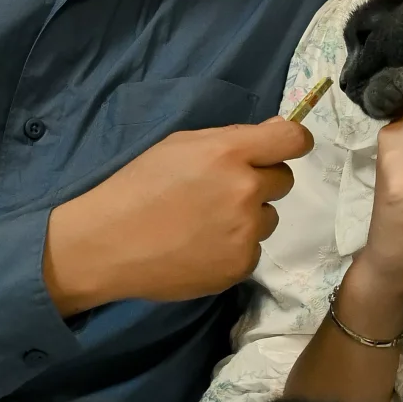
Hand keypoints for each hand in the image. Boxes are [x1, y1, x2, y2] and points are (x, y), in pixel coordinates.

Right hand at [43, 117, 312, 314]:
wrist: (108, 244)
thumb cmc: (138, 186)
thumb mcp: (179, 146)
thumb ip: (229, 140)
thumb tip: (271, 136)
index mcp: (229, 153)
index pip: (291, 139)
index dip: (294, 141)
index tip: (287, 148)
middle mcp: (245, 191)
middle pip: (283, 181)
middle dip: (260, 182)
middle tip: (222, 191)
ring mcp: (245, 232)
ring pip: (268, 218)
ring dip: (247, 218)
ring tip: (205, 224)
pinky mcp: (240, 265)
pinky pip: (252, 249)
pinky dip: (234, 248)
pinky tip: (201, 247)